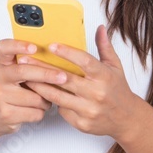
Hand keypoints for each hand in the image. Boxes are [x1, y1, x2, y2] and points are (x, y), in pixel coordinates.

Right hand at [0, 39, 66, 134]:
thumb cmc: (14, 90)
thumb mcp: (17, 74)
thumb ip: (30, 65)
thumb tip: (59, 58)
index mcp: (1, 63)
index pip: (4, 47)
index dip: (19, 45)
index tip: (34, 48)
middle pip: (23, 71)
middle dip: (46, 74)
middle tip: (63, 77)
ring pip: (34, 97)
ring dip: (46, 100)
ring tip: (45, 99)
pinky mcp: (6, 114)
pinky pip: (34, 112)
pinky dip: (41, 111)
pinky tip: (37, 109)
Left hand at [21, 24, 139, 139]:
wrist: (127, 119)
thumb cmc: (118, 91)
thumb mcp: (115, 67)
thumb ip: (104, 47)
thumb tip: (99, 28)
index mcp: (105, 76)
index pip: (84, 62)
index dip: (67, 53)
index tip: (51, 46)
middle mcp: (97, 93)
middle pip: (65, 79)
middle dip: (42, 69)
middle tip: (25, 60)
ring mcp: (89, 110)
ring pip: (58, 96)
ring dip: (40, 86)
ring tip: (26, 77)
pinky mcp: (82, 123)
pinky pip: (61, 111)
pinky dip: (53, 102)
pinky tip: (42, 94)